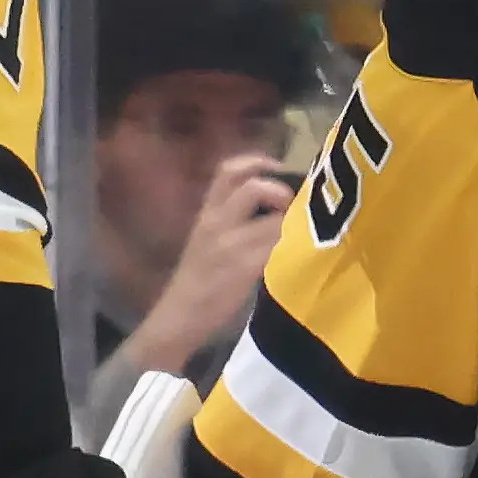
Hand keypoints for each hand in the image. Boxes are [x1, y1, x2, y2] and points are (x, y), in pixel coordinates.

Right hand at [125, 153, 292, 373]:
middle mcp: (217, 222)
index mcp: (207, 212)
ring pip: (272, 216)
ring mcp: (231, 244)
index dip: (259, 163)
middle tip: (292, 204)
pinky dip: (290, 243)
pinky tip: (295, 251)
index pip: (228, 170)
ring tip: (296, 229)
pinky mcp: (245, 268)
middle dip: (280, 188)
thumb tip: (271, 203)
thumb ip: (232, 217)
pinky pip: (276, 246)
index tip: (278, 170)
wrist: (181, 314)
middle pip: (252, 185)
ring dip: (291, 219)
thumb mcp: (207, 237)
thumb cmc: (198, 278)